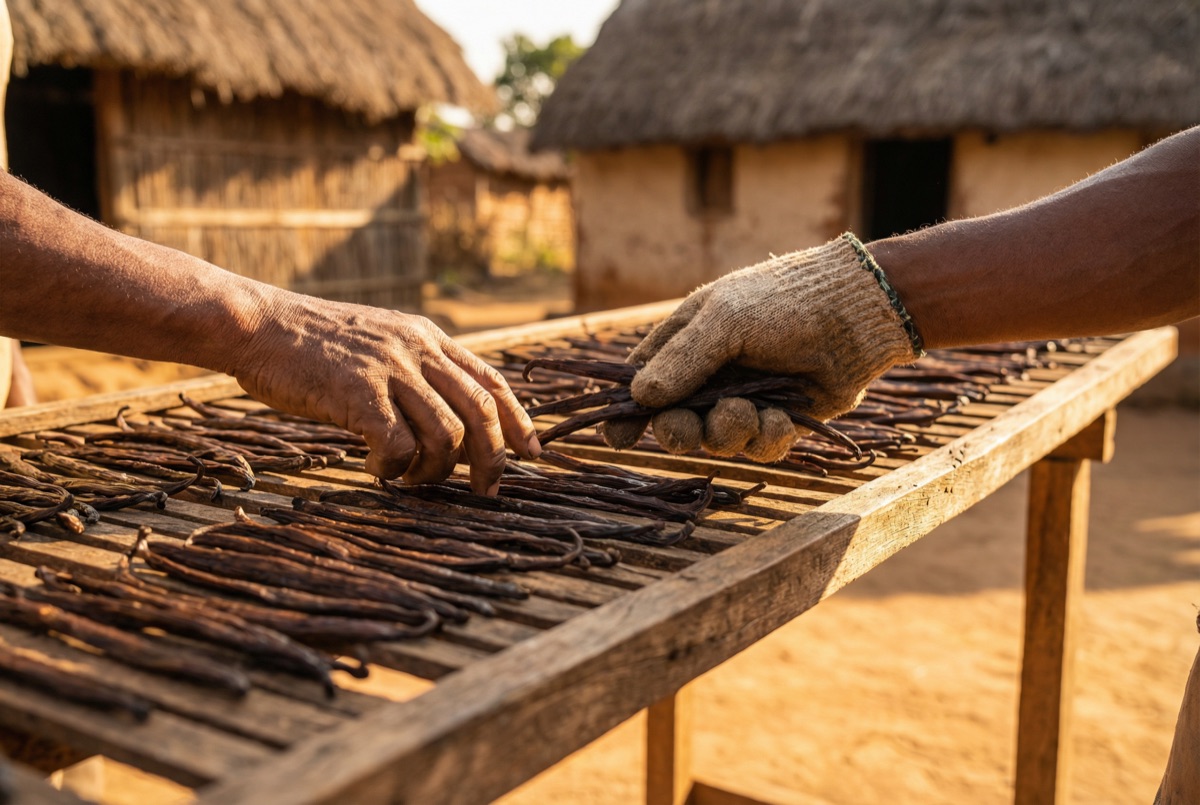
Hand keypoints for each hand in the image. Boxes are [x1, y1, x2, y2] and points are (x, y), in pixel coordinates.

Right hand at [228, 295, 539, 493]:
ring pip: (447, 435)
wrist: (256, 324)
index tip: (532, 453)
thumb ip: (416, 371)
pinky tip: (375, 469)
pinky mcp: (359, 393)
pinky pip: (399, 446)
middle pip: (482, 412)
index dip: (519, 421)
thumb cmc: (311, 344)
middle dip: (492, 460)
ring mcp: (390, 370)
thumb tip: (451, 424)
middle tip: (485, 492)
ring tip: (410, 480)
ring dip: (434, 472)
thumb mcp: (379, 341)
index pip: (493, 380)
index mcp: (427, 338)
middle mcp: (418, 350)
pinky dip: (393, 469)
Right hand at [612, 234, 920, 460]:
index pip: (644, 383)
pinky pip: (759, 448)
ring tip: (750, 412)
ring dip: (729, 432)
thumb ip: (681, 359)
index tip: (617, 436)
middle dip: (680, 431)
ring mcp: (747, 400)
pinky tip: (780, 418)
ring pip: (717, 441)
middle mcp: (713, 377)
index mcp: (688, 343)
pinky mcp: (782, 422)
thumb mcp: (724, 320)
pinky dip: (767, 437)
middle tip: (688, 427)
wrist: (857, 316)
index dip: (629, 412)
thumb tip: (638, 397)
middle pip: (675, 423)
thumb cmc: (784, 303)